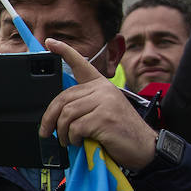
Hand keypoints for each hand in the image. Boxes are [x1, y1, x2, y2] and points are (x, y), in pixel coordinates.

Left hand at [38, 38, 155, 169]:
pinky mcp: (104, 117)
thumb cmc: (121, 132)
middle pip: (63, 99)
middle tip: (46, 132)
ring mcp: (104, 102)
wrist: (145, 147)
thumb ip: (85, 105)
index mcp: (102, 85)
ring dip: (62, 132)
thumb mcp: (104, 111)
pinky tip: (80, 142)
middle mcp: (103, 89)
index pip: (80, 64)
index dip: (64, 51)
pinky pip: (75, 127)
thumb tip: (59, 114)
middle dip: (49, 118)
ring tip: (67, 140)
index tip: (50, 42)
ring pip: (67, 114)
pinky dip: (73, 138)